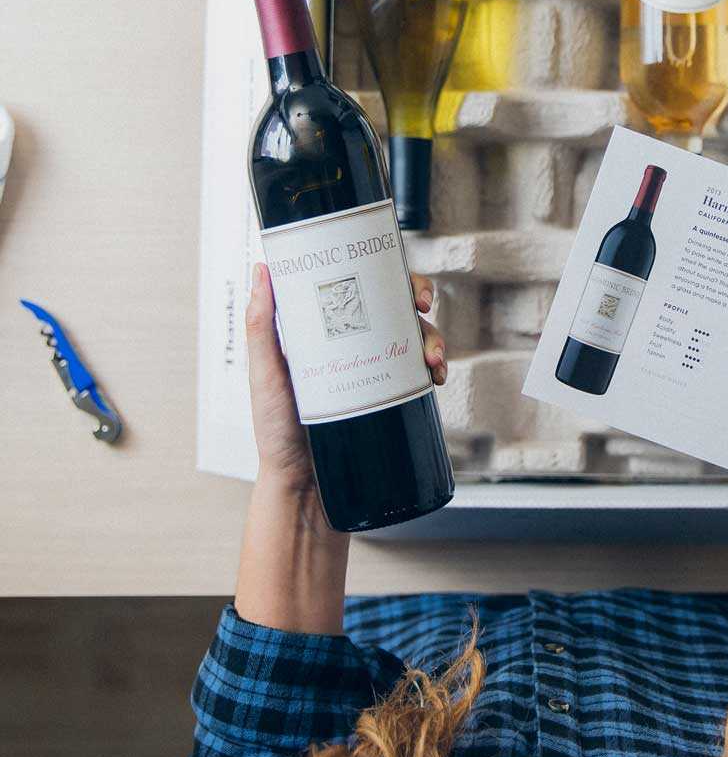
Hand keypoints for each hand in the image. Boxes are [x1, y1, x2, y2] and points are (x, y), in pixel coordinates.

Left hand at [244, 261, 447, 497]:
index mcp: (328, 327)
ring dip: (433, 337)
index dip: (386, 271)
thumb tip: (262, 270)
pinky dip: (435, 368)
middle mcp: (356, 341)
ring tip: (432, 358)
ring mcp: (377, 367)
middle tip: (422, 307)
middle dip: (418, 297)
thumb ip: (262, 326)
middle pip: (396, 303)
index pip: (361, 284)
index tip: (395, 275)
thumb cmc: (275, 431)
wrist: (303, 486)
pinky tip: (436, 377)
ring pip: (415, 335)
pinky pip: (420, 372)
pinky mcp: (392, 395)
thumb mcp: (265, 373)